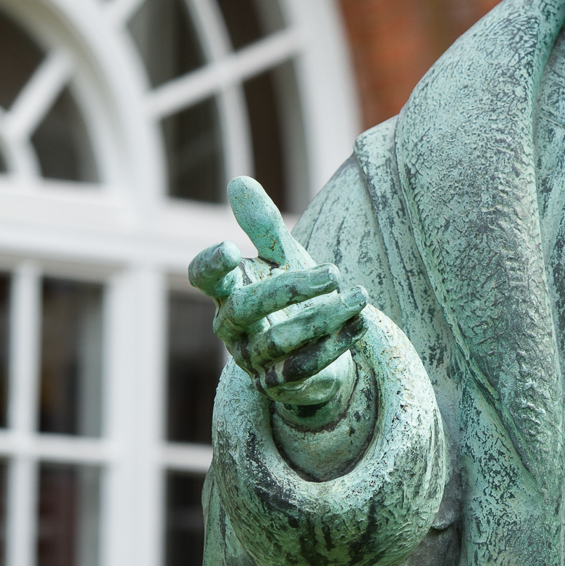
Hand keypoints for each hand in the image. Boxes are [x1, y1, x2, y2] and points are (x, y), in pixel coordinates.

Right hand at [188, 177, 367, 418]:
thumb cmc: (292, 299)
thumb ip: (263, 226)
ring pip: (282, 341)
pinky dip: (335, 345)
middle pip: (246, 308)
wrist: (316, 354)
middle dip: (290, 288)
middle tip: (333, 271)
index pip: (204, 278)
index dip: (211, 266)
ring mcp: (253, 359)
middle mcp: (233, 328)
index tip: (231, 249)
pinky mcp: (279, 384)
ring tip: (360, 295)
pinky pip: (303, 368)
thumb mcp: (282, 259)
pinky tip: (360, 323)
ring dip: (325, 317)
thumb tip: (238, 181)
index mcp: (228, 291)